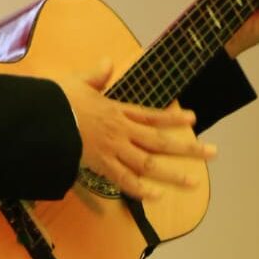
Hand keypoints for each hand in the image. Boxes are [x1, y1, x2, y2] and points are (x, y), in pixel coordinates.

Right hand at [56, 60, 214, 201]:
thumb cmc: (58, 101)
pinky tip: (156, 196)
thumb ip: (95, 75)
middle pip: (160, 141)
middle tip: (213, 153)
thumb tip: (106, 62)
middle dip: (188, 148)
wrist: (45, 117)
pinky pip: (124, 180)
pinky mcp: (101, 165)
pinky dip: (139, 190)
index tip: (193, 119)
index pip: (151, 115)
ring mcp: (113, 149)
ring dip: (173, 173)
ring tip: (194, 181)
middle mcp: (121, 131)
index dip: (173, 118)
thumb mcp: (78, 83)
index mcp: (117, 112)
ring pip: (149, 163)